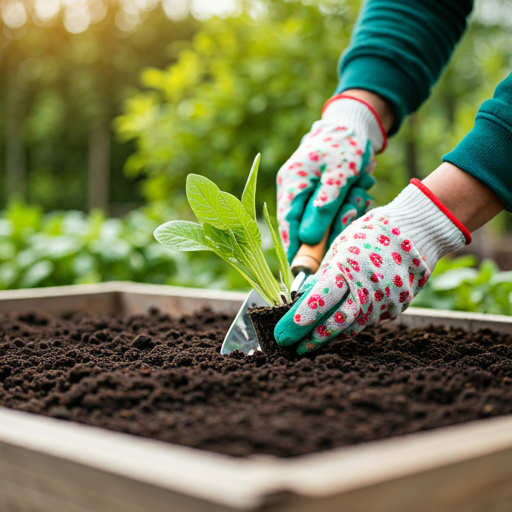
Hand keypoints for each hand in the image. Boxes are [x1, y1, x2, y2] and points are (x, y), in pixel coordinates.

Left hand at [275, 180, 470, 353]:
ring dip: (329, 338)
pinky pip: (367, 322)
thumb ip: (325, 276)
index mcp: (348, 268)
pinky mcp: (395, 307)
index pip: (319, 301)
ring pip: (352, 327)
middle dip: (311, 337)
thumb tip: (305, 299)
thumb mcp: (340, 248)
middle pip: (335, 322)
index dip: (299, 320)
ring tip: (309, 344)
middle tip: (292, 347)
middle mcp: (367, 288)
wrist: (416, 231)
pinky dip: (348, 329)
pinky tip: (334, 333)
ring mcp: (384, 301)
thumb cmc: (370, 234)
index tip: (283, 333)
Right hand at [277, 95, 386, 262]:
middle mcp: (294, 189)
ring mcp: (306, 192)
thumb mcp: (340, 174)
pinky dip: (348, 206)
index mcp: (292, 182)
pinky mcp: (319, 194)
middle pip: (305, 225)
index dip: (293, 247)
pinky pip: (331, 212)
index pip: (287, 222)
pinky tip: (358, 189)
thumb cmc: (346, 144)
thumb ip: (324, 205)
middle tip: (352, 207)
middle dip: (331, 224)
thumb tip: (309, 238)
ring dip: (344, 211)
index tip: (302, 269)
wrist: (355, 125)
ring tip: (359, 189)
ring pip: (322, 220)